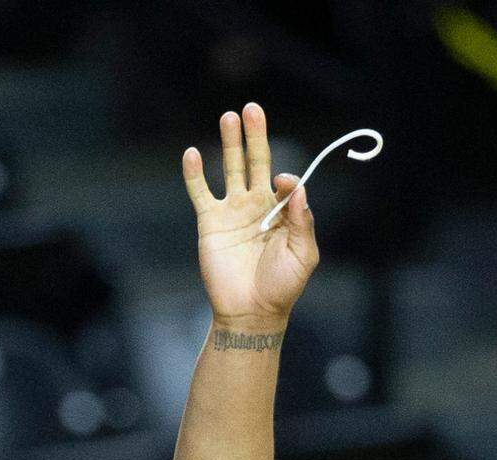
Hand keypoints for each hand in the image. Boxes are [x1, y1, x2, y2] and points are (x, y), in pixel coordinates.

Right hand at [182, 102, 318, 323]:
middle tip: (252, 109)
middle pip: (256, 162)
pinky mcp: (210, 223)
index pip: (283, 181)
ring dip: (230, 143)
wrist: (251, 312)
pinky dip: (195, 174)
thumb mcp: (303, 255)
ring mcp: (232, 212)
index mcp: (281, 213)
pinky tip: (193, 153)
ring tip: (229, 117)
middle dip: (255, 136)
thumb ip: (302, 221)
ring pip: (231, 169)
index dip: (285, 178)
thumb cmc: (281, 288)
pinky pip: (201, 193)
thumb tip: (296, 186)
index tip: (281, 184)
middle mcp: (257, 206)